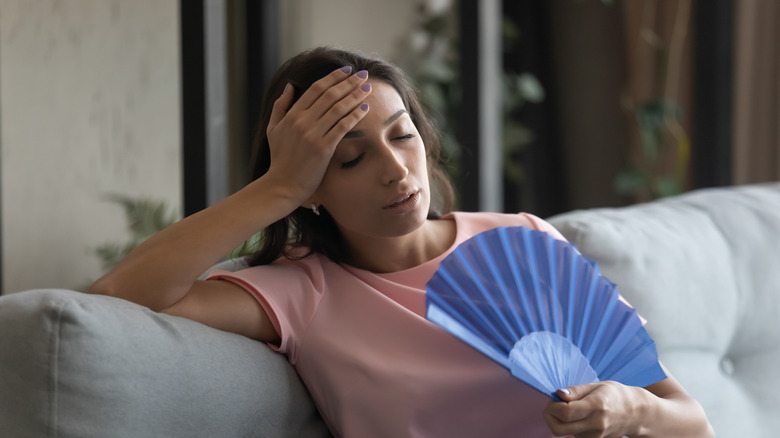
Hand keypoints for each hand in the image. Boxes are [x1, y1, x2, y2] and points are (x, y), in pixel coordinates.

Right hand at [264, 66, 371, 203]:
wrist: (282, 185)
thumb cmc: (279, 159)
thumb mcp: (273, 130)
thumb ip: (280, 106)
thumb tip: (290, 86)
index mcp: (292, 115)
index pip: (316, 89)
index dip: (333, 77)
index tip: (347, 70)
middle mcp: (302, 122)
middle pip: (330, 95)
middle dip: (349, 82)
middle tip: (363, 74)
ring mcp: (313, 134)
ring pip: (339, 108)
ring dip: (355, 96)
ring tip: (368, 88)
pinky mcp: (323, 148)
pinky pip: (343, 126)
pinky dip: (355, 115)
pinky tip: (366, 108)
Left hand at [543, 381, 646, 437]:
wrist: (636, 414)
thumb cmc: (616, 395)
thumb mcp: (596, 385)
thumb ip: (576, 391)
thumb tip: (558, 394)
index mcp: (596, 406)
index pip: (564, 413)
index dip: (552, 406)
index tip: (554, 398)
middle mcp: (595, 424)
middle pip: (558, 429)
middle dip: (549, 416)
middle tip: (554, 405)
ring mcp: (595, 436)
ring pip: (564, 432)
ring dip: (560, 420)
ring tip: (571, 408)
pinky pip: (573, 434)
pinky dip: (569, 425)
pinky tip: (578, 416)